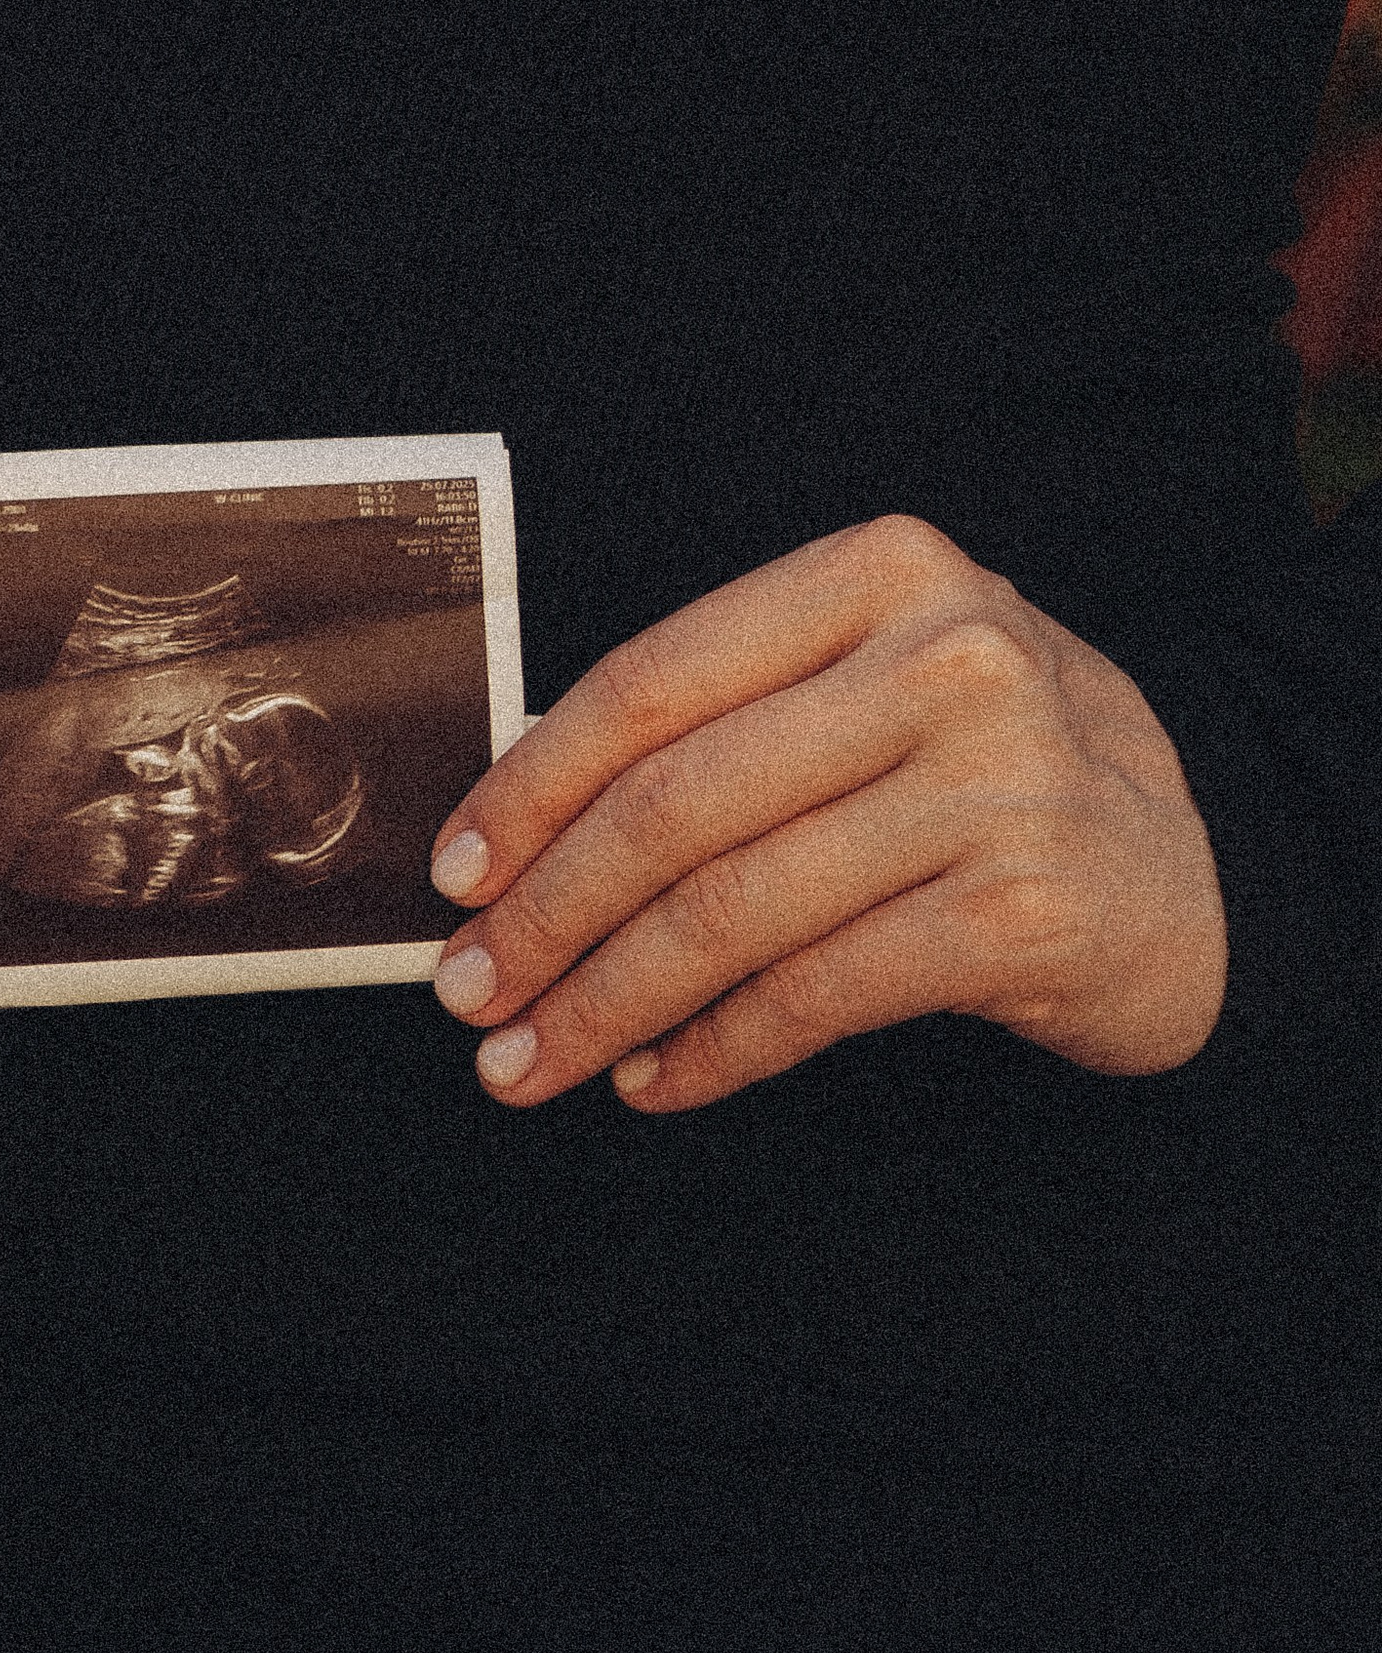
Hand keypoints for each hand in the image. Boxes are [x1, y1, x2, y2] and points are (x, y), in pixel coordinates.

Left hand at [427, 515, 1227, 1114]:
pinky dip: (712, 1051)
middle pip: (677, 805)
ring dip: (605, 1002)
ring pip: (731, 911)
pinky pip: (814, 995)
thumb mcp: (875, 683)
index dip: (530, 788)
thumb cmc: (985, 768)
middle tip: (469, 992)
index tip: (453, 873)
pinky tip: (655, 1080)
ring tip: (531, 1059)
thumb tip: (512, 831)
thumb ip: (725, 718)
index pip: (652, 682)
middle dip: (546, 914)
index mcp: (881, 572)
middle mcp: (948, 660)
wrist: (1200, 864)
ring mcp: (996, 785)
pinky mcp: (1024, 911)